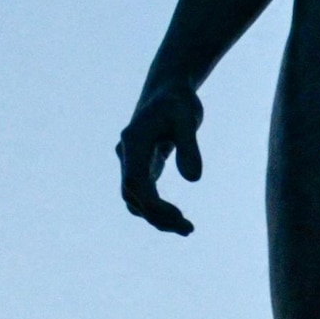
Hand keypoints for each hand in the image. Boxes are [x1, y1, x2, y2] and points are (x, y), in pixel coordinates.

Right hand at [119, 86, 204, 235]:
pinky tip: (177, 218)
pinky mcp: (141, 167)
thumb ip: (189, 146)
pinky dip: (157, 210)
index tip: (179, 216)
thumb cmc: (178, 101)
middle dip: (157, 216)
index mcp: (133, 142)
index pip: (135, 182)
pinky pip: (142, 195)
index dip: (153, 204)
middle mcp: (126, 155)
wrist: (167, 89)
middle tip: (188, 229)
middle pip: (132, 196)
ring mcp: (130, 162)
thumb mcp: (188, 117)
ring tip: (187, 228)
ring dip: (156, 218)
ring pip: (135, 200)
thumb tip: (193, 179)